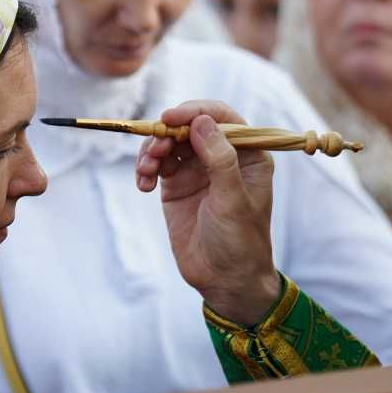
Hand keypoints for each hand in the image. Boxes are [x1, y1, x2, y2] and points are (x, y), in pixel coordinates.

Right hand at [135, 100, 281, 324]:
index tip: (171, 118)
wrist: (225, 281)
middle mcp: (222, 157)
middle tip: (154, 150)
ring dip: (152, 151)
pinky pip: (157, 165)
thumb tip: (201, 121)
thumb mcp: (233, 200)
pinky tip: (143, 185)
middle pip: (189, 126)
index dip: (195, 112)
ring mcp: (197, 170)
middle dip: (167, 133)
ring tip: (146, 172)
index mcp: (248, 155)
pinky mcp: (176, 186)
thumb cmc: (240, 241)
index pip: (222, 118)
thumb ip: (220, 158)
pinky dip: (146, 169)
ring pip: (168, 143)